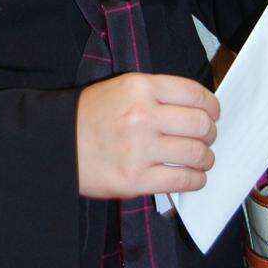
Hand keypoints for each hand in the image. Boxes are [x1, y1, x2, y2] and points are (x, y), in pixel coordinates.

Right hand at [76, 73, 218, 198]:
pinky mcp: (137, 179)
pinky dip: (196, 179)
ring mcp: (141, 149)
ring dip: (205, 158)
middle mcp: (143, 115)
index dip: (212, 107)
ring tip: (199, 159)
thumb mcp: (120, 89)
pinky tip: (191, 176)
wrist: (55, 145)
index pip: (195, 94)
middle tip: (205, 139)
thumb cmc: (88, 116)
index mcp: (140, 87)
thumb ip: (156, 95)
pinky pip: (184, 180)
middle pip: (201, 124)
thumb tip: (196, 109)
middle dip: (210, 133)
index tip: (212, 114)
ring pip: (198, 154)